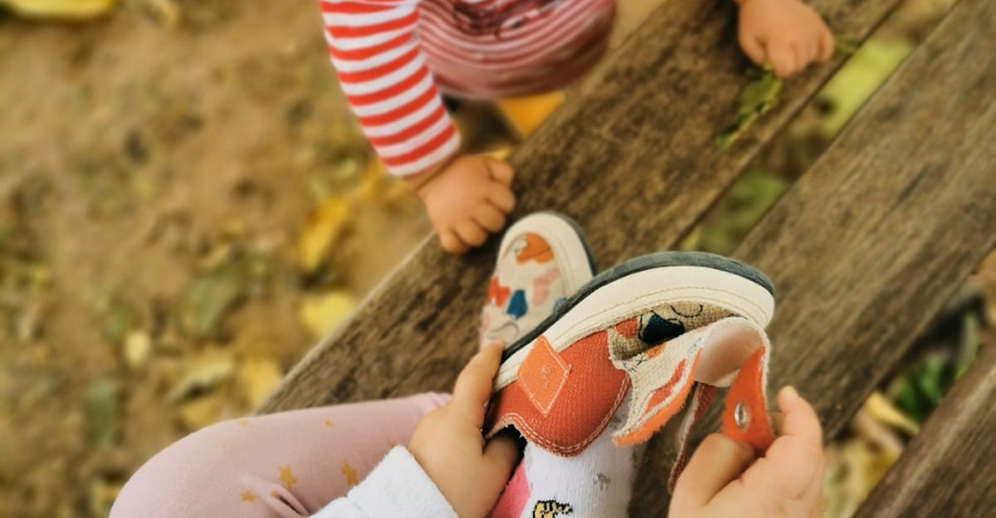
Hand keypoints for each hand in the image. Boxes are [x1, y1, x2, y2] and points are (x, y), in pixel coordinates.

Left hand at [409, 344, 520, 517]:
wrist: (411, 516)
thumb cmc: (457, 494)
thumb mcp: (495, 471)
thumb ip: (508, 442)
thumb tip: (511, 428)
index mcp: (457, 415)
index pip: (475, 375)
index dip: (490, 358)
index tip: (501, 344)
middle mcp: (437, 417)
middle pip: (471, 401)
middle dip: (492, 403)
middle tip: (519, 409)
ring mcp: (425, 432)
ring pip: (460, 420)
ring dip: (478, 425)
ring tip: (499, 443)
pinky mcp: (420, 449)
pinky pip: (449, 434)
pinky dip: (465, 438)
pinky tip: (476, 456)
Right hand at [414, 154, 515, 254]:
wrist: (432, 173)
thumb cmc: (463, 169)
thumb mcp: (485, 163)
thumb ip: (503, 171)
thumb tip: (507, 187)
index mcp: (483, 188)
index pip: (508, 203)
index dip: (506, 202)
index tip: (497, 199)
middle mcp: (471, 205)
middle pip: (495, 224)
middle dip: (495, 220)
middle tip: (488, 215)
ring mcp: (455, 219)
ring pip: (477, 239)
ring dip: (480, 235)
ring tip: (476, 226)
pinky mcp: (442, 227)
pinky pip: (453, 246)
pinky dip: (460, 246)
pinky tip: (463, 239)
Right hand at [670, 386, 823, 517]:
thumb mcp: (691, 495)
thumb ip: (718, 452)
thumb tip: (739, 435)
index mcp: (775, 495)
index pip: (805, 441)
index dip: (798, 411)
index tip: (782, 392)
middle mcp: (801, 510)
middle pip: (810, 454)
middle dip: (784, 430)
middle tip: (746, 423)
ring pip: (808, 474)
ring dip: (783, 456)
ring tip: (740, 464)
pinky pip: (800, 495)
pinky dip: (782, 478)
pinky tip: (748, 489)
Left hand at [737, 0, 834, 77]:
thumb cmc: (755, 19)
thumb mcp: (747, 41)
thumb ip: (758, 58)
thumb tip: (772, 68)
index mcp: (780, 40)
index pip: (787, 69)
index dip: (779, 71)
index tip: (774, 66)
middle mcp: (799, 36)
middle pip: (800, 65)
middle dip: (790, 65)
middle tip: (782, 56)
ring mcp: (812, 29)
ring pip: (812, 57)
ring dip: (802, 58)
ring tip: (792, 50)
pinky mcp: (820, 24)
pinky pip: (828, 45)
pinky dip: (822, 53)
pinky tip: (814, 54)